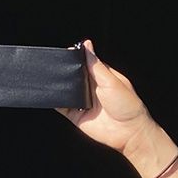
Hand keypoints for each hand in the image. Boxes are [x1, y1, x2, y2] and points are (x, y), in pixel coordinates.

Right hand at [58, 41, 160, 155]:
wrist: (127, 132)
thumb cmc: (127, 105)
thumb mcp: (111, 81)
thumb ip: (96, 65)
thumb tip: (87, 45)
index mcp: (101, 77)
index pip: (85, 62)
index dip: (75, 57)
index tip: (66, 51)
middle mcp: (90, 88)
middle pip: (73, 76)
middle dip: (65, 72)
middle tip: (56, 66)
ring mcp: (82, 101)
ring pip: (65, 90)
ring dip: (59, 86)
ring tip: (51, 79)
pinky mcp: (75, 115)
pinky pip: (61, 106)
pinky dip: (55, 101)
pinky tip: (50, 95)